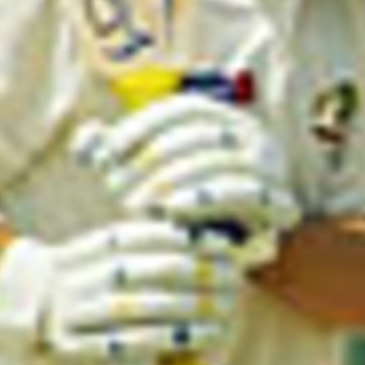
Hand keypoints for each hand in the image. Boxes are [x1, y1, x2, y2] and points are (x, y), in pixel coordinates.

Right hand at [0, 219, 240, 363]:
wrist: (26, 312)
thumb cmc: (85, 282)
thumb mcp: (104, 255)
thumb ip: (145, 248)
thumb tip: (206, 242)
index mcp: (84, 250)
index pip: (135, 237)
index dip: (179, 239)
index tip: (221, 243)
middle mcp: (74, 279)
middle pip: (138, 272)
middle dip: (190, 272)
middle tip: (232, 275)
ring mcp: (71, 315)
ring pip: (135, 308)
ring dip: (185, 307)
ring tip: (225, 305)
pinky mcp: (74, 348)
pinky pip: (128, 345)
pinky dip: (168, 339)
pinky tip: (203, 335)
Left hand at [76, 93, 299, 267]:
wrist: (226, 255)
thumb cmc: (175, 210)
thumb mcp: (138, 178)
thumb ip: (110, 153)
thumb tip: (85, 137)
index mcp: (221, 117)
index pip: (180, 109)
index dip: (138, 128)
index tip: (103, 156)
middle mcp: (252, 134)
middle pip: (197, 133)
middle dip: (150, 160)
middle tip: (114, 187)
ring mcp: (270, 166)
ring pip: (218, 160)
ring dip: (171, 180)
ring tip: (135, 203)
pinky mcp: (278, 201)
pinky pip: (246, 192)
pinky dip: (206, 198)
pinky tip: (171, 213)